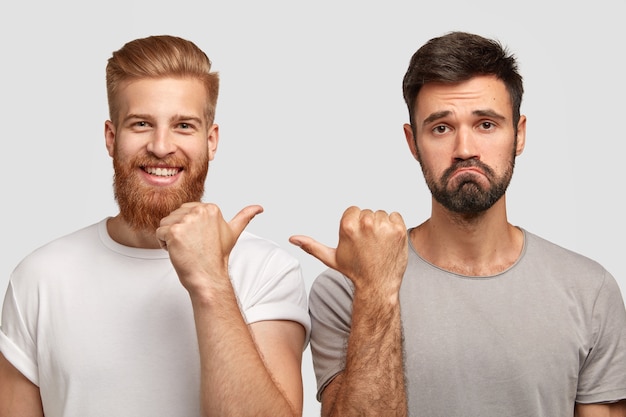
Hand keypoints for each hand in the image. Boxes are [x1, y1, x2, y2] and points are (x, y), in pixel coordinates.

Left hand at [156, 202, 262, 292]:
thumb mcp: (233, 233)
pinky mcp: (174, 231)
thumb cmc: (217, 257)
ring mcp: (186, 220)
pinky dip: (164, 244)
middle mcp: (199, 210)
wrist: (208, 276)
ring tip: (186, 249)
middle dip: (179, 231)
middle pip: (174, 215)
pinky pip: (159, 233)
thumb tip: (260, 208)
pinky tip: (178, 252)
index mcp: (211, 208)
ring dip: (170, 238)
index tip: (200, 240)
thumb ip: (245, 217)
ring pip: (165, 223)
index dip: (189, 227)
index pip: (186, 211)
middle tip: (193, 246)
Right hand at [290, 206, 407, 295]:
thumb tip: (292, 238)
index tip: (356, 240)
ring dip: (381, 226)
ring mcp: (384, 226)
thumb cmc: (355, 271)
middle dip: (367, 225)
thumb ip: (311, 246)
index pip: (353, 211)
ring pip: (381, 214)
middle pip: (367, 212)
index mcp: (348, 226)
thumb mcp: (331, 258)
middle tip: (368, 245)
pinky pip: (395, 216)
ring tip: (378, 244)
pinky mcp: (399, 230)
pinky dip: (394, 226)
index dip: (354, 225)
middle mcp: (366, 223)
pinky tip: (388, 242)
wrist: (378, 285)